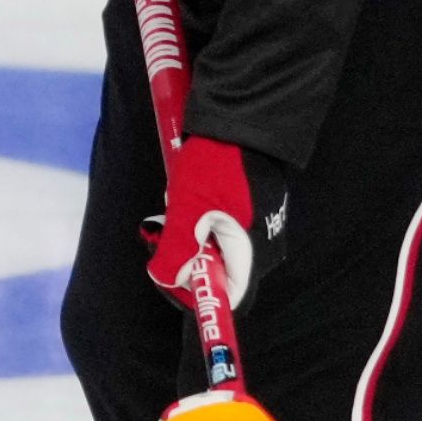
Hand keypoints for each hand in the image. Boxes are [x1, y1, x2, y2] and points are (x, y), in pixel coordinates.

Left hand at [145, 135, 286, 311]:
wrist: (241, 123)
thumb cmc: (216, 168)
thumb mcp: (188, 210)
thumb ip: (178, 251)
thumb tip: (170, 281)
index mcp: (251, 254)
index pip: (227, 297)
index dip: (195, 293)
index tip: (169, 273)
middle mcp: (260, 248)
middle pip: (215, 273)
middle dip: (182, 259)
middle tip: (161, 234)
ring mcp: (256, 229)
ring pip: (210, 249)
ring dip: (184, 236)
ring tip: (173, 208)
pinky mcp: (248, 212)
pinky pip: (215, 230)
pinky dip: (194, 221)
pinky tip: (185, 197)